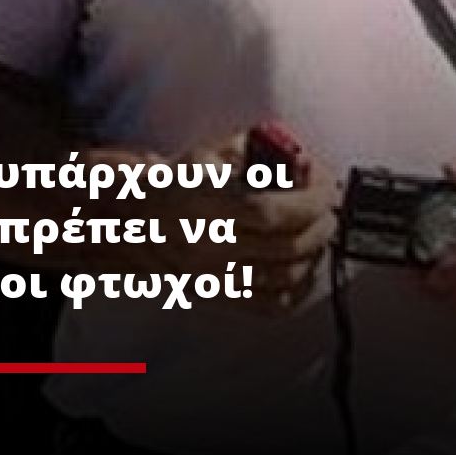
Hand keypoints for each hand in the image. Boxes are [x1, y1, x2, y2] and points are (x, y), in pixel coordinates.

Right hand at [88, 135, 340, 315]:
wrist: (127, 220)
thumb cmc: (168, 183)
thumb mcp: (208, 153)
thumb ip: (254, 150)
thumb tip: (295, 156)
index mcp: (204, 205)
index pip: (272, 211)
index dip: (309, 198)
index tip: (323, 183)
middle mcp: (209, 246)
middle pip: (286, 246)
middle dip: (321, 222)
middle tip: (328, 203)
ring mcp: (214, 277)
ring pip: (286, 276)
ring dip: (315, 251)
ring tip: (320, 228)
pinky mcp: (218, 297)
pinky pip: (271, 304)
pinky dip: (299, 286)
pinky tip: (305, 264)